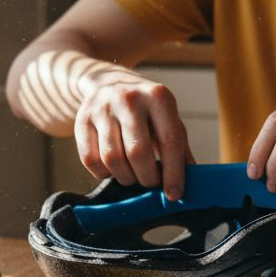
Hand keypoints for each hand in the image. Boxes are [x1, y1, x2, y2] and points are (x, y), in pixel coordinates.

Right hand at [75, 68, 192, 199]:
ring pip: (112, 159)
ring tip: (133, 176)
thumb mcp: (169, 118)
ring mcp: (102, 108)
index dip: (173, 173)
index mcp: (158, 96)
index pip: (170, 141)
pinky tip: (113, 169)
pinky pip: (90, 160)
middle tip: (151, 183)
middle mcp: (129, 98)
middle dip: (147, 178)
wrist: (106, 81)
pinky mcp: (82, 120)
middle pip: (138, 153)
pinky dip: (104, 174)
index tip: (174, 194)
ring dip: (126, 178)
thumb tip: (193, 180)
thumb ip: (180, 147)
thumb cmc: (146, 108)